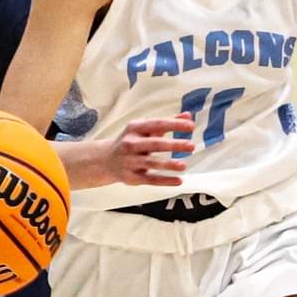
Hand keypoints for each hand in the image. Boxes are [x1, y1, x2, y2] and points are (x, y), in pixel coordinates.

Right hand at [78, 115, 193, 187]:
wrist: (106, 160)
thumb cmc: (131, 141)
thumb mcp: (144, 129)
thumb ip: (167, 122)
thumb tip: (187, 116)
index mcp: (135, 128)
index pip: (157, 124)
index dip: (174, 124)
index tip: (190, 126)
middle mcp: (131, 144)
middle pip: (154, 144)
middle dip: (173, 145)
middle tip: (191, 145)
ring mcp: (130, 161)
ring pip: (151, 163)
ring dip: (168, 164)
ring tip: (183, 165)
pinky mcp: (131, 177)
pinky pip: (150, 179)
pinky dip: (164, 181)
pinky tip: (178, 180)